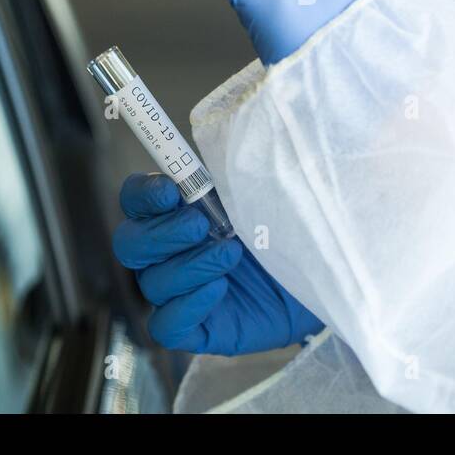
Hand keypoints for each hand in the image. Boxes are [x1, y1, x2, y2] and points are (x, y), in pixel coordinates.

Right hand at [112, 173, 323, 354]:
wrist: (325, 275)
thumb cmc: (292, 225)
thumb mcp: (270, 188)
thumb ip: (238, 166)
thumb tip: (227, 127)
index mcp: (179, 211)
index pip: (136, 199)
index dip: (143, 195)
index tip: (171, 191)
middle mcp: (171, 251)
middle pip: (130, 244)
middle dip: (161, 233)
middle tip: (199, 225)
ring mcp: (180, 291)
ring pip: (152, 283)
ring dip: (188, 266)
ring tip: (230, 253)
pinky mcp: (196, 327)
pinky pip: (165, 325)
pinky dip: (186, 305)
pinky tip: (219, 289)